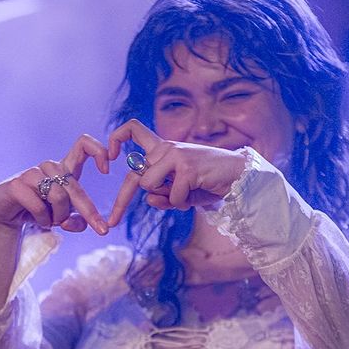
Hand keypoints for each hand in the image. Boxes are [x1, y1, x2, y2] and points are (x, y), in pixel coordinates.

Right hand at [0, 134, 110, 236]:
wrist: (5, 213)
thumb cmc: (38, 211)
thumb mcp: (63, 217)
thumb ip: (76, 220)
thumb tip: (81, 223)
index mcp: (64, 168)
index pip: (83, 145)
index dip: (98, 152)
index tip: (106, 169)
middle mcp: (49, 167)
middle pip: (74, 186)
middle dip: (88, 211)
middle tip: (102, 230)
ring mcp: (32, 174)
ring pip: (59, 197)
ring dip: (59, 217)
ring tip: (52, 221)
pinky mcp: (17, 185)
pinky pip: (39, 206)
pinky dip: (44, 219)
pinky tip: (39, 220)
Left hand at [107, 119, 247, 226]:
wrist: (239, 175)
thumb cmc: (209, 183)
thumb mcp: (181, 192)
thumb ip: (163, 196)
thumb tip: (149, 199)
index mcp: (163, 148)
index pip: (132, 129)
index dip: (115, 139)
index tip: (109, 157)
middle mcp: (166, 147)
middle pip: (135, 176)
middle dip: (127, 200)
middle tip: (118, 219)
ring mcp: (176, 155)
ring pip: (148, 186)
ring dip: (166, 198)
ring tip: (186, 194)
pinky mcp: (186, 167)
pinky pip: (173, 197)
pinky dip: (183, 203)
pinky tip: (198, 191)